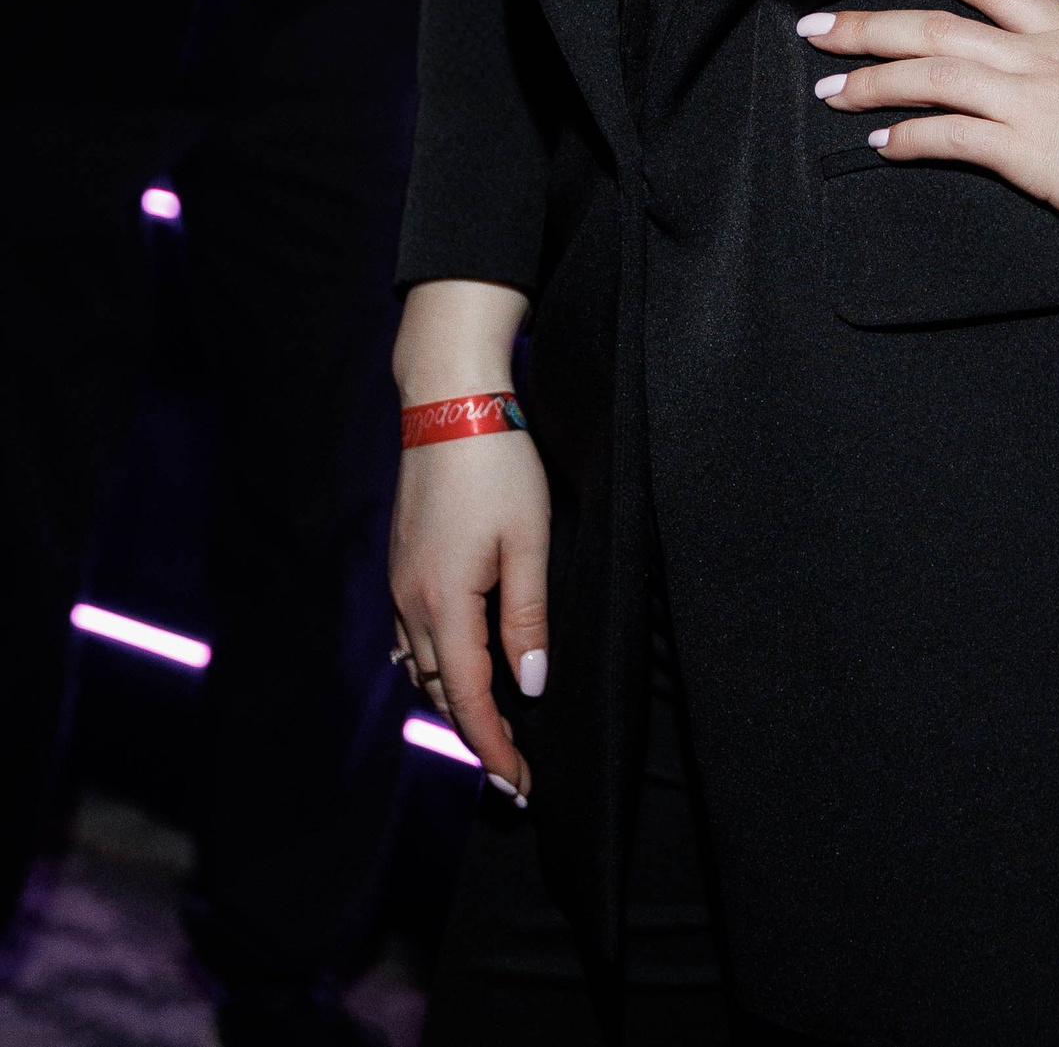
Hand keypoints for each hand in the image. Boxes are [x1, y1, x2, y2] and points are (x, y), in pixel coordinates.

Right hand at [389, 282, 546, 803]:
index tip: (519, 786)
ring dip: (453, 702)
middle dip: (474, 736)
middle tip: (512, 772)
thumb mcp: (528, 540)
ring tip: (491, 731)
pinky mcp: (402, 563)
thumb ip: (528, 616)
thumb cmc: (497, 464)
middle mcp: (411, 602)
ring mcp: (400, 582)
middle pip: (438, 692)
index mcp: (445, 603)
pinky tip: (456, 668)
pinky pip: (412, 636)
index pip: (468, 699)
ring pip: (421, 666)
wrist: (447, 402)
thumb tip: (529, 687)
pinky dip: (436, 666)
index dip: (493, 748)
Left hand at [800, 0, 1058, 256]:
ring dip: (872, 79)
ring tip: (826, 90)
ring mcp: (1032, 101)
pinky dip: (909, 138)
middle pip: (940, 27)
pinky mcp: (1029, 152)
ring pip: (931, 75)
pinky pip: (951, 137)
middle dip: (871, 23)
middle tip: (814, 24)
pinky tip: (878, 145)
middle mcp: (1044, 59)